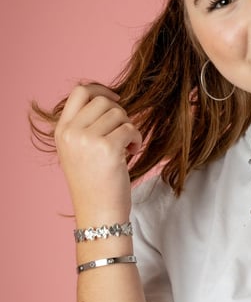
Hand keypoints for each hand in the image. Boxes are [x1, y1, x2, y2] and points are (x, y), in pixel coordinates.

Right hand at [55, 84, 141, 226]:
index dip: (100, 89)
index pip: (79, 92)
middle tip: (123, 133)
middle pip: (103, 101)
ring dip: (129, 128)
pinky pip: (130, 128)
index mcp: (62, 130)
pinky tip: (132, 152)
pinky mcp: (108, 148)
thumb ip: (86, 125)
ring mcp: (88, 139)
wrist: (98, 212)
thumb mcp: (78, 150)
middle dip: (120, 114)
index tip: (116, 99)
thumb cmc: (94, 183)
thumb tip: (110, 100)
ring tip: (127, 146)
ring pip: (119, 113)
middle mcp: (71, 132)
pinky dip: (136, 138)